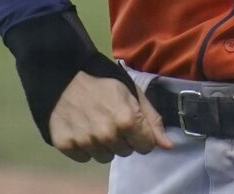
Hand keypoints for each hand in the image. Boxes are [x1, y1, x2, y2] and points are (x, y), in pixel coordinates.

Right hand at [47, 71, 173, 162]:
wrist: (65, 76)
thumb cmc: (104, 81)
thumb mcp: (134, 94)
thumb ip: (152, 120)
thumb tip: (168, 146)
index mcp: (127, 121)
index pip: (146, 147)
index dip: (141, 135)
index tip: (132, 123)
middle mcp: (107, 135)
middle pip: (125, 152)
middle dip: (123, 138)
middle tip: (112, 119)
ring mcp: (85, 142)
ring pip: (105, 157)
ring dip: (104, 144)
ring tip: (96, 123)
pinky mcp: (66, 145)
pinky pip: (84, 158)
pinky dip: (85, 146)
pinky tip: (82, 128)